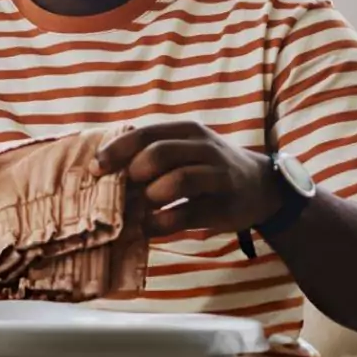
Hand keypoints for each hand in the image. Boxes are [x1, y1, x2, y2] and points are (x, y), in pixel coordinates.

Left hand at [96, 120, 278, 236]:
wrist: (261, 187)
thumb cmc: (207, 166)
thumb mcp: (185, 149)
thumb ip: (150, 152)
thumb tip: (102, 169)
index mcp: (187, 131)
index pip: (145, 134)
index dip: (116, 151)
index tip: (95, 168)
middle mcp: (204, 148)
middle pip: (159, 154)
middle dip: (134, 173)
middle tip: (125, 190)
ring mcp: (218, 176)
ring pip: (177, 181)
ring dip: (150, 197)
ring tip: (142, 207)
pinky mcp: (224, 206)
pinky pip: (186, 214)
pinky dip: (161, 223)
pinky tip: (151, 226)